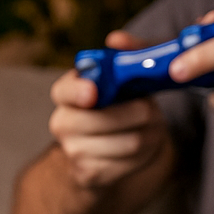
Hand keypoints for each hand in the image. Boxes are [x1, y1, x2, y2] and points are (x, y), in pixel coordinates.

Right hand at [49, 30, 171, 189]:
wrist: (106, 156)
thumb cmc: (118, 108)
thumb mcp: (123, 82)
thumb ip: (125, 56)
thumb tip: (116, 38)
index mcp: (66, 92)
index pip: (65, 90)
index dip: (79, 91)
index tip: (93, 93)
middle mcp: (62, 122)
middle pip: (106, 119)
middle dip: (140, 113)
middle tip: (151, 110)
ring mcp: (73, 151)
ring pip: (128, 142)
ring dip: (150, 134)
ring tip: (151, 127)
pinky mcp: (89, 174)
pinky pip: (130, 163)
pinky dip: (146, 154)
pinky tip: (144, 148)